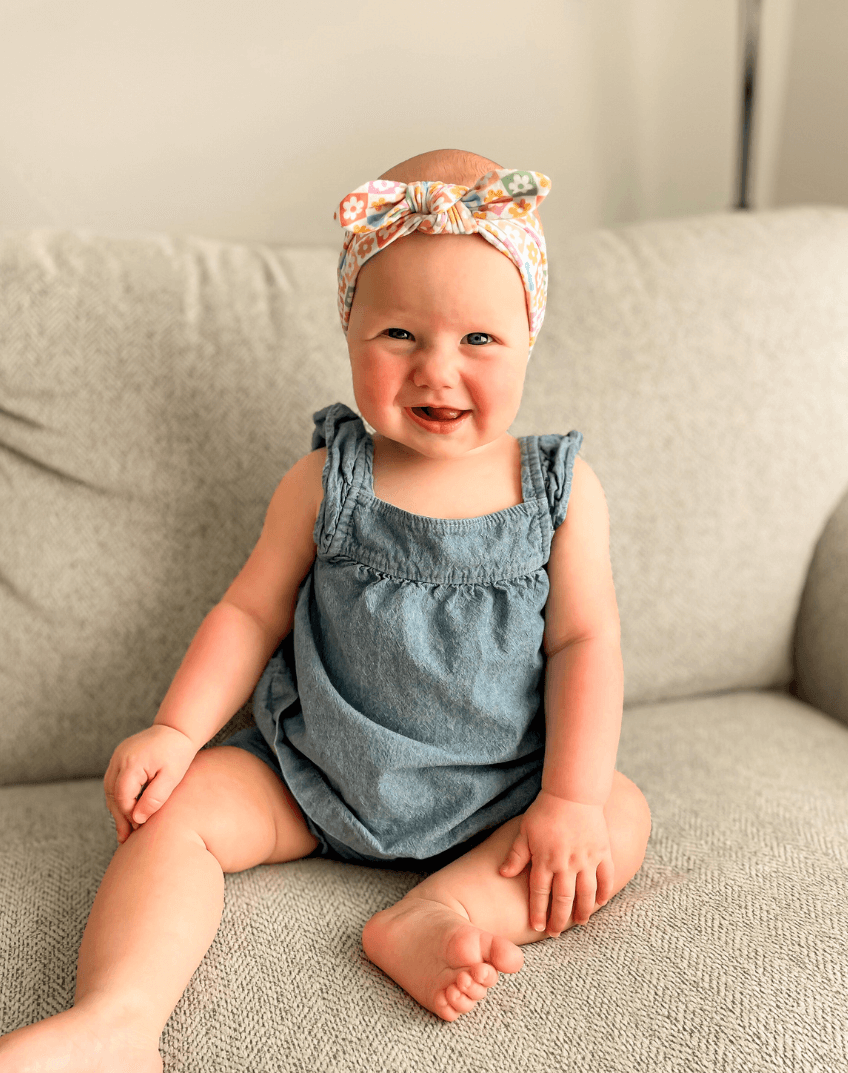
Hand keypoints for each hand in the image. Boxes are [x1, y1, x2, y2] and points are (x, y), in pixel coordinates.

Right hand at [103, 724, 197, 842]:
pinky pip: (113, 781)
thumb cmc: (178, 753)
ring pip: (110, 789)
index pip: (122, 796)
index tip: (138, 829)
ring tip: (125, 829)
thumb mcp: (172, 777)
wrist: (177, 729)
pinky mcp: (119, 757)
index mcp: (132, 762)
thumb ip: (155, 798)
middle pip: (112, 794)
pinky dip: (118, 797)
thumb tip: (137, 819)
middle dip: (119, 817)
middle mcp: (119, 758)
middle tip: (126, 838)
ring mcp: (117, 756)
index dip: (128, 815)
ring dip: (117, 808)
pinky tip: (127, 810)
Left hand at [499, 790, 614, 935]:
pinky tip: (600, 903)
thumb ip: (516, 855)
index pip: (540, 894)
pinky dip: (604, 892)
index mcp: (545, 860)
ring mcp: (587, 860)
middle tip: (556, 933)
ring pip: (586, 894)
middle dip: (559, 919)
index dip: (538, 912)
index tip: (537, 927)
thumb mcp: (524, 831)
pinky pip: (606, 878)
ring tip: (580, 923)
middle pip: (563, 899)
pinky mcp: (603, 852)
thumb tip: (503, 874)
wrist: (572, 793)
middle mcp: (566, 864)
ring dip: (582, 911)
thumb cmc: (545, 811)